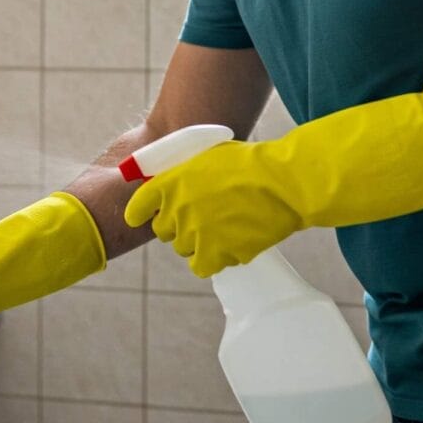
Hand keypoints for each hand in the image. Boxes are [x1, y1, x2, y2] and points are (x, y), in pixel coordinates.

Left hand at [124, 87, 422, 277]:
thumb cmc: (251, 163)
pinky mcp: (215, 254)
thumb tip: (169, 183)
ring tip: (222, 228)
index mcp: (171, 181)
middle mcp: (177, 209)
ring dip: (197, 243)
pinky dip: (212, 260)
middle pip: (163, 231)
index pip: (137, 207)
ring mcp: (195, 234)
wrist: (284, 183)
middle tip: (201, 217)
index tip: (145, 216)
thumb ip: (183, 172)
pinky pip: (201, 267)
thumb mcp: (208, 156)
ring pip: (183, 249)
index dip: (141, 213)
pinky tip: (227, 247)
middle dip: (178, 226)